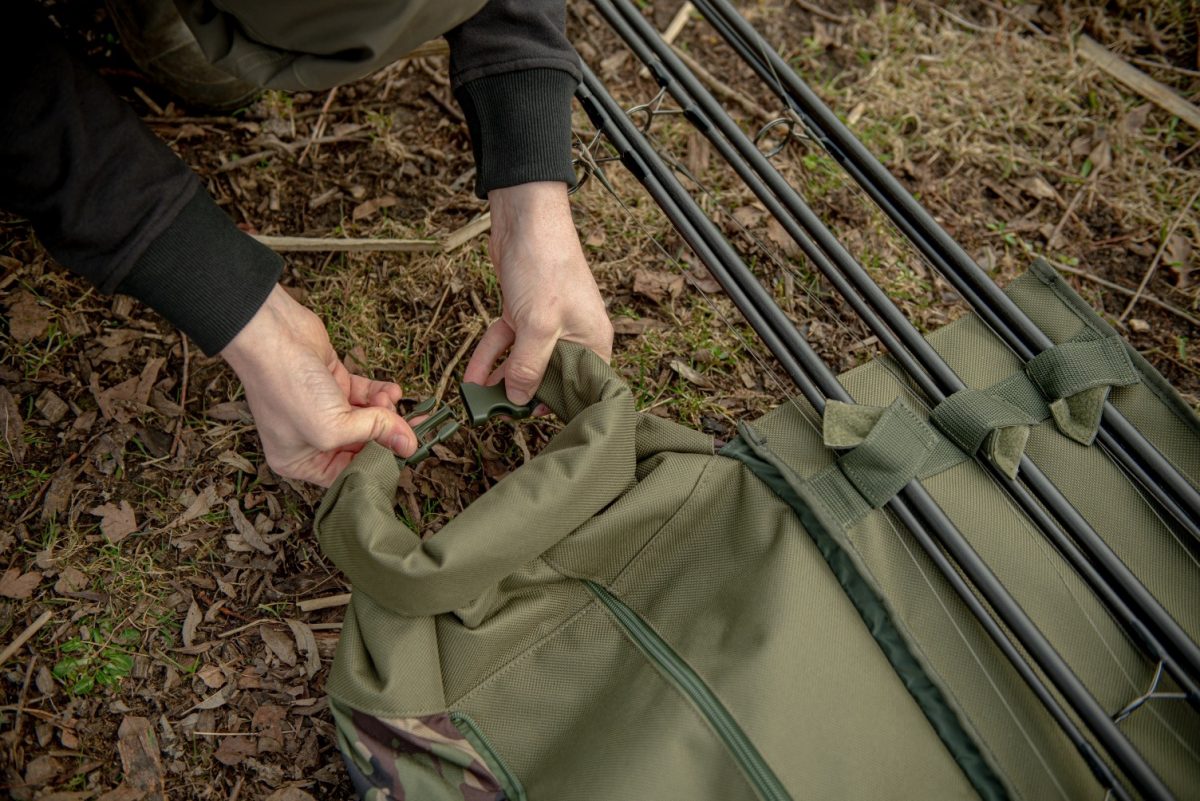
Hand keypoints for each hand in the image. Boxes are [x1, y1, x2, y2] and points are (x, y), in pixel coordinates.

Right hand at [221, 285, 416, 485]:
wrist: (272, 335)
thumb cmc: (288, 389)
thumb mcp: (333, 425)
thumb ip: (375, 433)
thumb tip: (409, 444)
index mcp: (300, 460)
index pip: (348, 473)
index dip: (378, 466)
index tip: (405, 457)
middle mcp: (311, 437)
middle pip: (362, 446)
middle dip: (388, 437)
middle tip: (415, 430)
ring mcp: (324, 408)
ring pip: (368, 419)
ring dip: (386, 412)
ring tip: (389, 402)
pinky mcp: (335, 383)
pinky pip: (366, 396)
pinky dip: (382, 394)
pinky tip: (392, 391)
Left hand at [464, 181, 612, 403]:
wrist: (525, 219)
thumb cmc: (546, 266)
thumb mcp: (538, 326)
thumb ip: (529, 367)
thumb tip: (519, 400)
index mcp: (593, 342)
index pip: (581, 387)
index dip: (558, 405)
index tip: (532, 420)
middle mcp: (574, 336)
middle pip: (548, 376)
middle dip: (522, 395)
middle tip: (498, 415)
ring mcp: (547, 324)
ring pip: (522, 361)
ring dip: (500, 380)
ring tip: (479, 402)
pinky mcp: (523, 313)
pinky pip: (506, 344)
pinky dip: (490, 357)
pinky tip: (472, 378)